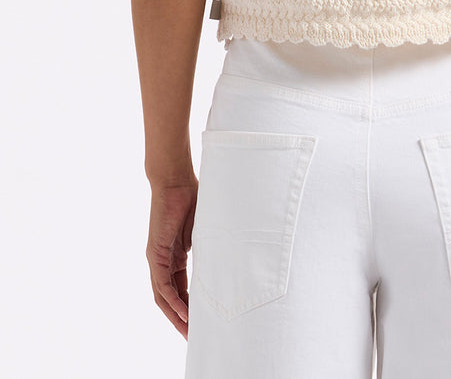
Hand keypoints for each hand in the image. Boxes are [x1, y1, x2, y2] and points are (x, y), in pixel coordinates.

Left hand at [146, 177, 197, 338]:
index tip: (203, 322)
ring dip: (176, 316)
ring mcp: (157, 259)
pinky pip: (163, 286)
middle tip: (195, 337)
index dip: (190, 306)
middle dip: (182, 319)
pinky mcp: (155, 255)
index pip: (181, 289)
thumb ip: (210, 246)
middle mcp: (163, 261)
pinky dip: (174, 302)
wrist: (175, 180)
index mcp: (174, 256)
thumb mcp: (205, 230)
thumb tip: (229, 259)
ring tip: (189, 333)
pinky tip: (185, 314)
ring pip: (164, 297)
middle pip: (170, 298)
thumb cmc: (191, 197)